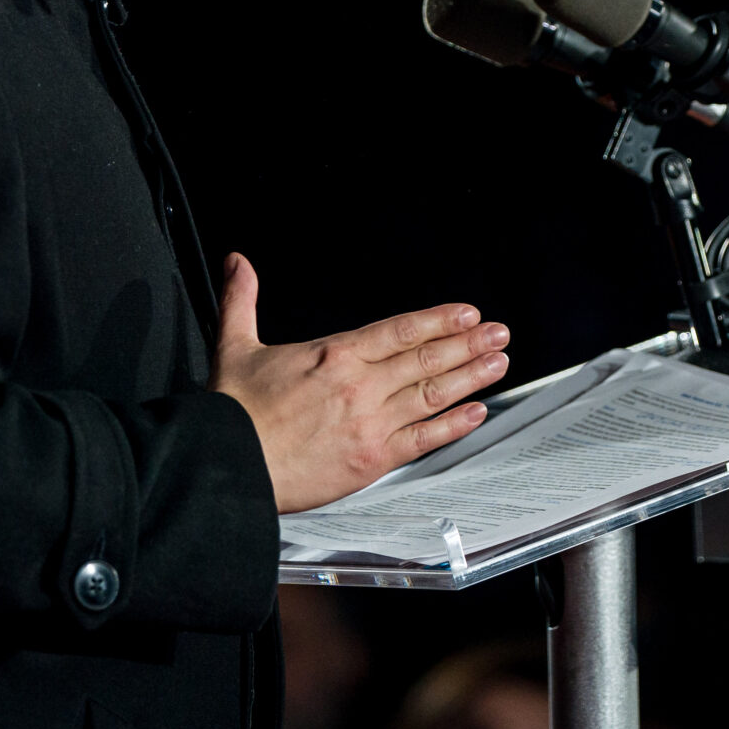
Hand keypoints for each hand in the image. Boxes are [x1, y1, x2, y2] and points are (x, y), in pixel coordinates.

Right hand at [210, 253, 509, 512]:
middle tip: (498, 334)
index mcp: (334, 354)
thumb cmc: (233, 413)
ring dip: (470, 377)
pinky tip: (476, 413)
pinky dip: (453, 426)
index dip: (439, 320)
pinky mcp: (371, 460)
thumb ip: (242, 300)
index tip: (467, 314)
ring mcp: (370, 423)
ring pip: (432, 395)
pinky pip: (423, 440)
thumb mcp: (234, 345)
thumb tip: (238, 263)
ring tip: (498, 363)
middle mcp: (359, 386)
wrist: (229, 465)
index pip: (400, 330)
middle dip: (468, 344)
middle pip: (426, 358)